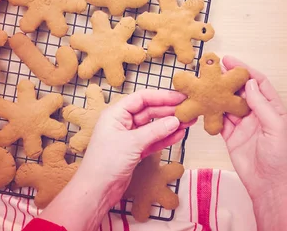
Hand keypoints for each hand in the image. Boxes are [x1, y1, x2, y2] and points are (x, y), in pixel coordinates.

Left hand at [39, 89, 190, 230]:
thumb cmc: (106, 163)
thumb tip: (175, 120)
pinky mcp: (135, 151)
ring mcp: (129, 137)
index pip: (142, 99)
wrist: (97, 191)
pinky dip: (165, 138)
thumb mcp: (132, 143)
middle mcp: (122, 123)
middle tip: (188, 109)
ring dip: (170, 124)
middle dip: (169, 110)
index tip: (179, 97)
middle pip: (149, 111)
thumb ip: (155, 131)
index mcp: (116, 114)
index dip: (161, 96)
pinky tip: (179, 134)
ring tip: (189, 121)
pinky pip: (153, 141)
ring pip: (153, 127)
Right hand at [221, 56, 286, 230]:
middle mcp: (258, 115)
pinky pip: (220, 122)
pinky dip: (211, 113)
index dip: (245, 70)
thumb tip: (249, 83)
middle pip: (241, 92)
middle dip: (228, 79)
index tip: (230, 60)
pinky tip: (203, 104)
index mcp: (273, 110)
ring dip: (218, 94)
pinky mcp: (232, 138)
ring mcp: (244, 126)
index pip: (258, 84)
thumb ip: (261, 105)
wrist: (271, 187)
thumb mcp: (276, 127)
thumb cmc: (282, 159)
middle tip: (212, 68)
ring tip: (204, 83)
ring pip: (228, 105)